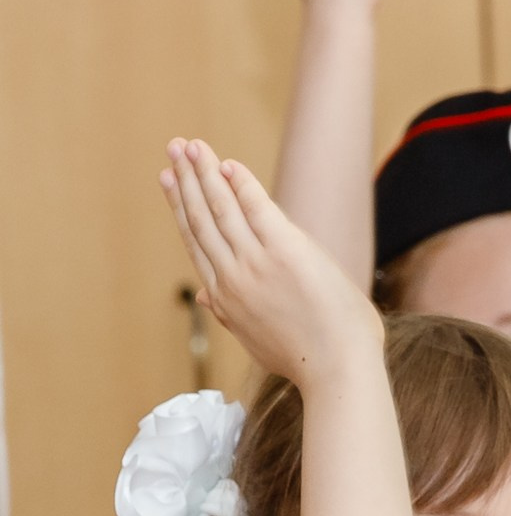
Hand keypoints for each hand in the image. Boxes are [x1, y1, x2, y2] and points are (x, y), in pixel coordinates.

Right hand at [160, 138, 380, 391]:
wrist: (337, 370)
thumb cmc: (307, 358)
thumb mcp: (256, 339)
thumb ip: (228, 314)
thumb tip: (203, 296)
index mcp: (224, 298)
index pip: (196, 242)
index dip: (180, 208)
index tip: (169, 182)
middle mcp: (232, 276)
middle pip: (201, 219)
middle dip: (184, 180)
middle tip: (173, 149)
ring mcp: (256, 263)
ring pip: (220, 208)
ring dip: (202, 172)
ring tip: (189, 146)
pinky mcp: (285, 251)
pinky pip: (256, 207)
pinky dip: (240, 183)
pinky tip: (228, 163)